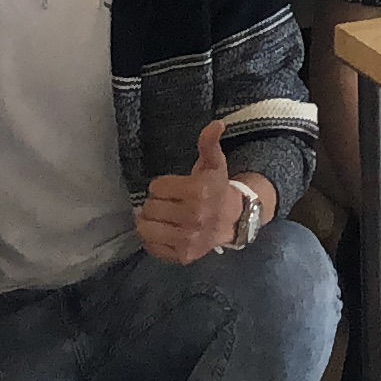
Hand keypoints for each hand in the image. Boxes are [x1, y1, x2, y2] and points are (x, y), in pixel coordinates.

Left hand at [136, 120, 259, 266]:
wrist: (234, 220)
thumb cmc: (217, 189)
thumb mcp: (214, 164)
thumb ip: (209, 144)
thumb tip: (216, 124)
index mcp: (199, 192)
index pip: (156, 187)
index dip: (162, 186)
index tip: (173, 188)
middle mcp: (193, 218)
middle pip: (149, 207)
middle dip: (155, 203)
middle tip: (167, 203)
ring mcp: (188, 239)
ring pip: (145, 228)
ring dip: (149, 221)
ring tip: (161, 217)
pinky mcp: (183, 256)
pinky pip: (152, 247)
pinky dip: (153, 239)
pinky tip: (164, 231)